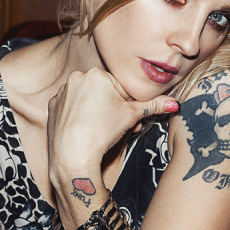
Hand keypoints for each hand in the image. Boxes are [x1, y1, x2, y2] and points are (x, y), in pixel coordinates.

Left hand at [47, 67, 178, 185]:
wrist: (73, 155)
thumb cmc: (103, 132)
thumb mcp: (132, 116)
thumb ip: (153, 105)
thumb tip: (175, 103)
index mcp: (96, 74)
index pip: (119, 89)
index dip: (126, 106)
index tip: (127, 119)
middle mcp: (76, 77)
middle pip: (103, 93)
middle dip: (113, 109)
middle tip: (116, 126)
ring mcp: (62, 92)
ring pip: (87, 99)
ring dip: (96, 111)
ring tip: (99, 129)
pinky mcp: (53, 106)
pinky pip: (71, 107)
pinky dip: (78, 115)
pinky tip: (83, 129)